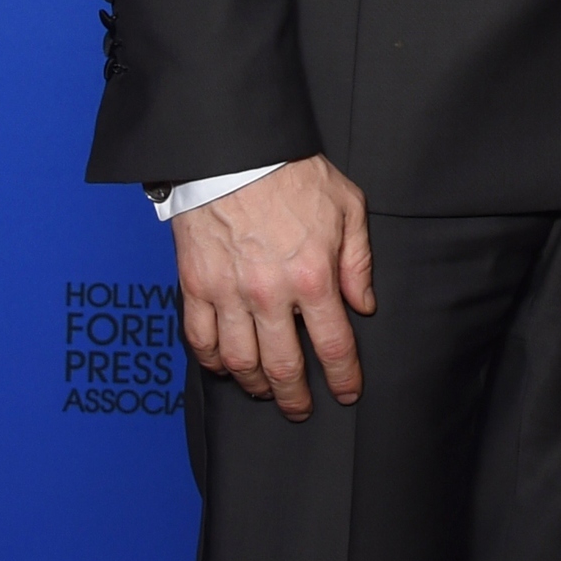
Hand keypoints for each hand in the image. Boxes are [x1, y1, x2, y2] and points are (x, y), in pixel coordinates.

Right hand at [173, 154, 374, 420]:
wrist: (236, 150)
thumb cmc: (294, 173)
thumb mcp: (347, 205)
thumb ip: (358, 259)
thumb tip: (363, 304)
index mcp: (313, 276)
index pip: (333, 346)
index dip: (344, 378)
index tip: (348, 394)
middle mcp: (270, 294)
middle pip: (284, 368)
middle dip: (296, 398)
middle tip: (301, 409)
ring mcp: (229, 294)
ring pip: (240, 362)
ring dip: (255, 386)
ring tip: (266, 391)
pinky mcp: (196, 286)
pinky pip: (201, 341)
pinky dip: (212, 362)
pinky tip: (225, 366)